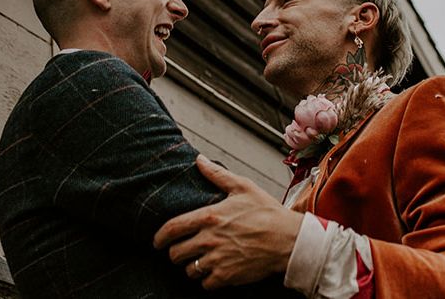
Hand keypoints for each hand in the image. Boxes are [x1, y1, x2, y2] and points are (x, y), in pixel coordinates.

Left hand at [153, 155, 302, 288]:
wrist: (288, 241)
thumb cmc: (267, 212)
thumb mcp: (242, 187)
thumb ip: (217, 175)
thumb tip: (199, 160)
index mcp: (209, 217)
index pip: (172, 228)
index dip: (159, 237)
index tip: (156, 241)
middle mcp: (209, 240)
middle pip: (176, 253)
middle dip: (176, 252)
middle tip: (183, 249)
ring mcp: (218, 260)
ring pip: (189, 270)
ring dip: (191, 266)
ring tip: (200, 259)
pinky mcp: (227, 276)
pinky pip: (205, 284)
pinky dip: (207, 279)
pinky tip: (215, 269)